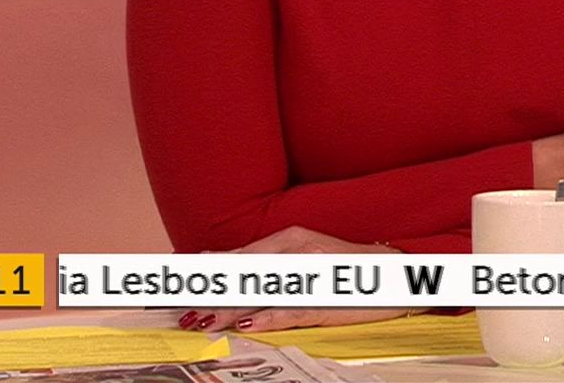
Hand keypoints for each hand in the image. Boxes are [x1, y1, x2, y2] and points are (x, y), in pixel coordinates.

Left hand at [178, 225, 408, 332]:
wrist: (396, 272)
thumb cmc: (346, 268)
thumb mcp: (303, 259)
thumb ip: (265, 264)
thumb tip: (217, 267)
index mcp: (288, 239)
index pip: (235, 257)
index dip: (200, 272)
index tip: (166, 284)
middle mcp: (295, 250)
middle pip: (240, 274)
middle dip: (205, 292)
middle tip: (174, 308)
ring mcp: (310, 275)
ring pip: (259, 293)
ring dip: (228, 310)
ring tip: (201, 321)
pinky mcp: (325, 298)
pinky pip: (291, 309)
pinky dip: (268, 317)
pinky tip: (249, 325)